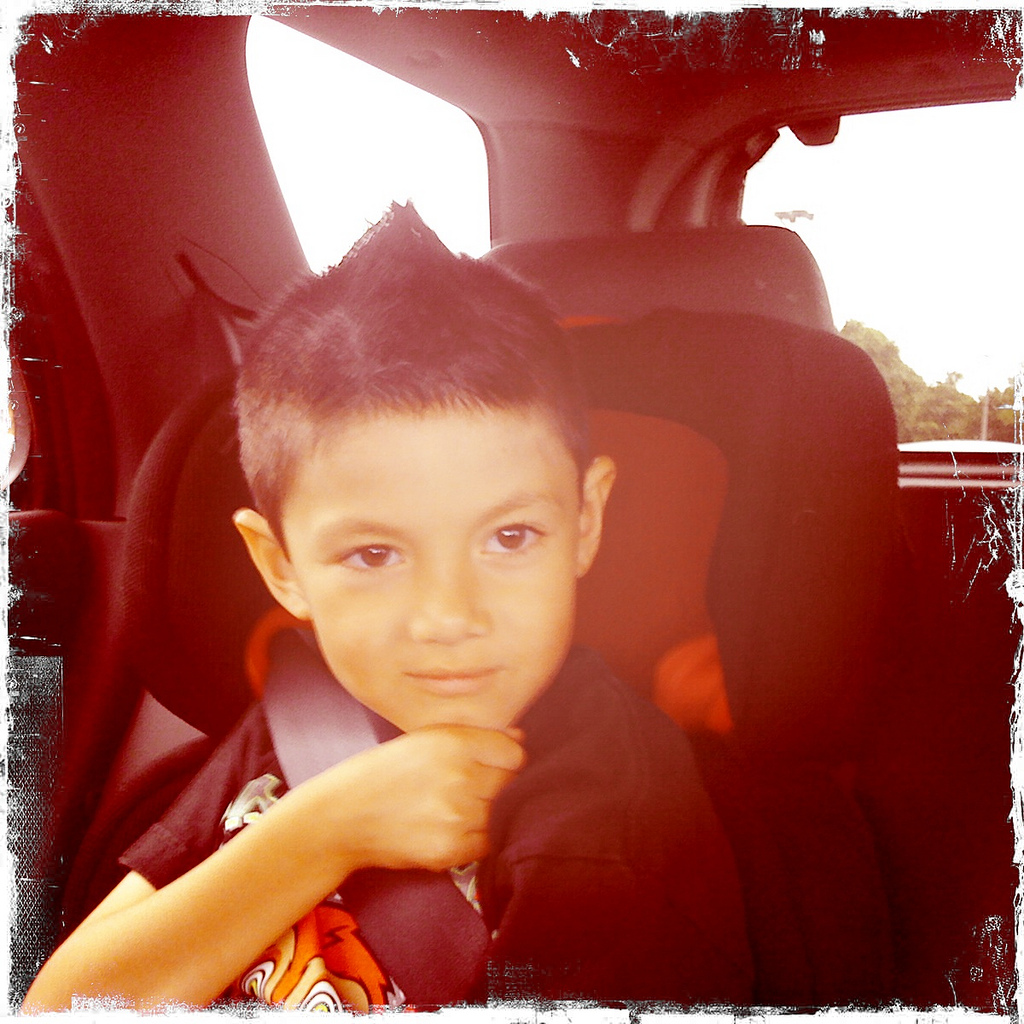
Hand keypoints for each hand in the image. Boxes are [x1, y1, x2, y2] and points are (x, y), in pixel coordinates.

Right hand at [317, 725, 525, 873]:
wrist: (342, 817)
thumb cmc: (385, 772)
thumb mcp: (425, 738)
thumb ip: (475, 736)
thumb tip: (520, 737)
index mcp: (455, 742)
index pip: (515, 753)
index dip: (504, 760)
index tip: (490, 765)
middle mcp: (460, 777)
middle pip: (511, 784)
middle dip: (494, 786)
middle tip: (462, 788)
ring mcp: (457, 816)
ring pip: (499, 815)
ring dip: (482, 814)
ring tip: (447, 808)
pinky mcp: (450, 850)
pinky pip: (484, 843)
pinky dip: (471, 839)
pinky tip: (444, 828)